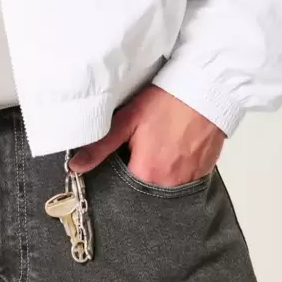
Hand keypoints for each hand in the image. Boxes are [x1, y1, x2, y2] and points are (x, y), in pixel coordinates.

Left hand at [68, 85, 224, 183]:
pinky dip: (177, 168)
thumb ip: (101, 146)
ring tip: (158, 146)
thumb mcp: (127, 120)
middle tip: (140, 148)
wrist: (205, 91)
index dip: (119, 174)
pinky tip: (174, 148)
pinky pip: (185, 179)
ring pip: (166, 185)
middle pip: (146, 189)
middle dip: (139, 173)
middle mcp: (170, 184)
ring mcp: (190, 179)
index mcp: (147, 174)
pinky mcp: (204, 172)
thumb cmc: (166, 103)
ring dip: (159, 171)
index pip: (123, 190)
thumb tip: (75, 166)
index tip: (119, 160)